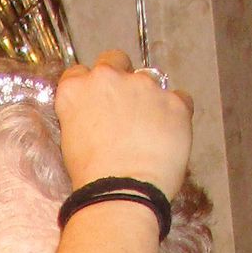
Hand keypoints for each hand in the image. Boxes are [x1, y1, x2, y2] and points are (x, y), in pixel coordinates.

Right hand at [54, 51, 193, 198]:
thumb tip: (98, 115)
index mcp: (76, 89)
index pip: (80, 73)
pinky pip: (180, 99)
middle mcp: (108, 78)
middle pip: (114, 59)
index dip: (90, 86)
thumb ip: (83, 114)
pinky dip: (176, 113)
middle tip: (125, 106)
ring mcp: (144, 86)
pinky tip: (169, 135)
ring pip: (150, 80)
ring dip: (149, 98)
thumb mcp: (71, 140)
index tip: (97, 101)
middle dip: (119, 76)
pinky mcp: (174, 101)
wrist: (122, 194)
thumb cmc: (92, 177)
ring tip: (150, 131)